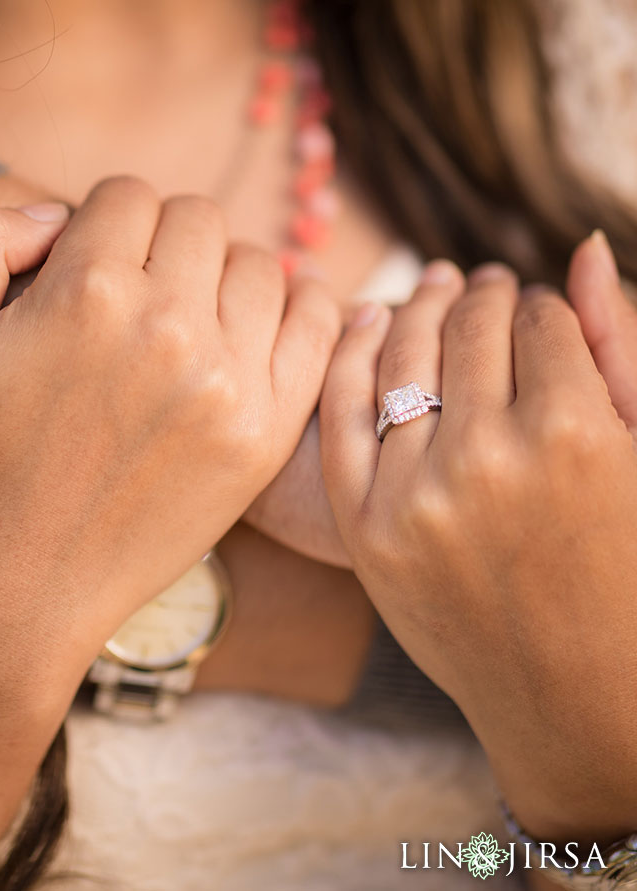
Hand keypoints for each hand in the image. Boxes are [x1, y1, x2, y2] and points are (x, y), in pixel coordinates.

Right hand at [0, 176, 341, 643]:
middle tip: (135, 298)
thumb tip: (58, 211)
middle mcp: (165, 328)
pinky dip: (296, 311)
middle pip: (199, 220)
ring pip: (261, 264)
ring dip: (224, 281)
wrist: (19, 584)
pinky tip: (254, 332)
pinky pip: (318, 323)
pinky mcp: (265, 433)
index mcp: (84, 294)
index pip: (127, 195)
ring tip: (186, 322)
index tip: (90, 266)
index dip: (103, 225)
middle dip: (163, 246)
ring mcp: (227, 382)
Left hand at [319, 248, 636, 845]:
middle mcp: (489, 460)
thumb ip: (617, 344)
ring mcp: (416, 496)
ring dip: (414, 314)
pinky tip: (368, 325)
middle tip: (475, 283)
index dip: (534, 302)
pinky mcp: (364, 529)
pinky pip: (341, 416)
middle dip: (475, 298)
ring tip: (429, 295)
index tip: (528, 301)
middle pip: (466, 332)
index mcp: (576, 434)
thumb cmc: (624, 564)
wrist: (570, 687)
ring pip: (400, 361)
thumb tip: (581, 243)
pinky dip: (351, 358)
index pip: (537, 320)